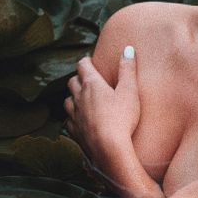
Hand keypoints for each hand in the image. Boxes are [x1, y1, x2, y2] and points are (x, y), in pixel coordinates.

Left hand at [64, 49, 140, 175]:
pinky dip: (73, 117)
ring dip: (73, 98)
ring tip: (82, 99)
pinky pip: (68, 121)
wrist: (109, 149)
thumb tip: (128, 49)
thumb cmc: (122, 119)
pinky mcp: (74, 131)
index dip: (86, 62)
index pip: (83, 65)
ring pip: (67, 101)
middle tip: (88, 80)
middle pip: (72, 82)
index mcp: (92, 85)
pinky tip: (80, 120)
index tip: (91, 62)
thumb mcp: (130, 91)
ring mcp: (74, 115)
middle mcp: (79, 98)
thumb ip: (128, 69)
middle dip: (79, 78)